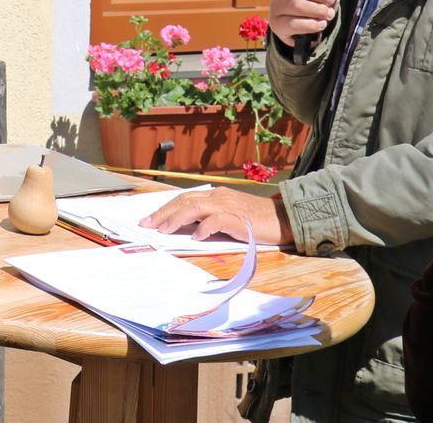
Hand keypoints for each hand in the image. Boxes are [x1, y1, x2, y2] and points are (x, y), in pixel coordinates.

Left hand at [138, 187, 291, 246]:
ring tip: (164, 230)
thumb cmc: (258, 221)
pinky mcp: (239, 219)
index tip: (149, 219)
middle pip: (184, 201)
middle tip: (146, 225)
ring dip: (177, 218)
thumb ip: (210, 218)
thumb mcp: (230, 216)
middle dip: (163, 213)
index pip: (184, 199)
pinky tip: (196, 236)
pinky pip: (217, 220)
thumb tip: (187, 229)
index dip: (165, 208)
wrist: (285, 219)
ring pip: (195, 208)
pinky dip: (204, 227)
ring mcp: (229, 206)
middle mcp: (219, 197)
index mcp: (216, 196)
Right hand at [268, 0, 348, 42]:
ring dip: (317, 10)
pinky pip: (293, 23)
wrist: (304, 30)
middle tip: (331, 1)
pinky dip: (311, 24)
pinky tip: (321, 24)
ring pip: (295, 5)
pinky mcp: (277, 24)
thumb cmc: (315, 4)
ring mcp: (275, 7)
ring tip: (328, 14)